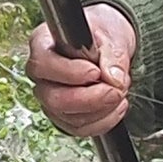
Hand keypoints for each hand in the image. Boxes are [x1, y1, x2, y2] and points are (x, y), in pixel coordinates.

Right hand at [26, 1, 137, 140]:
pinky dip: (102, 122)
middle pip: (53, 99)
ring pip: (67, 117)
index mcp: (42, 45)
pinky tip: (117, 107)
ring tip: (120, 93)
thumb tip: (114, 79)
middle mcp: (41, 75)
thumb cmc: (102, 32)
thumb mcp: (111, 34)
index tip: (96, 72)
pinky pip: (78, 129)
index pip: (43, 65)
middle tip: (115, 90)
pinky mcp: (64, 115)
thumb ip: (112, 55)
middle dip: (89, 99)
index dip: (70, 73)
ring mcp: (50, 97)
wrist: (108, 45)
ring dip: (100, 111)